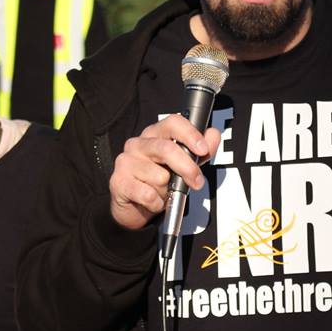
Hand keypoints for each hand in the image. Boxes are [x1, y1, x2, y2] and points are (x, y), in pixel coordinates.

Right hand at [108, 114, 220, 229]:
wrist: (135, 207)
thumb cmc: (160, 181)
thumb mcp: (186, 164)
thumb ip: (202, 150)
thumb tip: (213, 135)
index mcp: (155, 134)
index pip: (173, 123)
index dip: (190, 135)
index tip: (203, 149)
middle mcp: (138, 144)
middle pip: (166, 149)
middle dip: (187, 168)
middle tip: (197, 182)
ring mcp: (125, 161)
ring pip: (158, 176)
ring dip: (167, 189)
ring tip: (163, 191)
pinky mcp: (118, 181)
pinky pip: (147, 194)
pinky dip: (156, 202)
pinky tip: (152, 200)